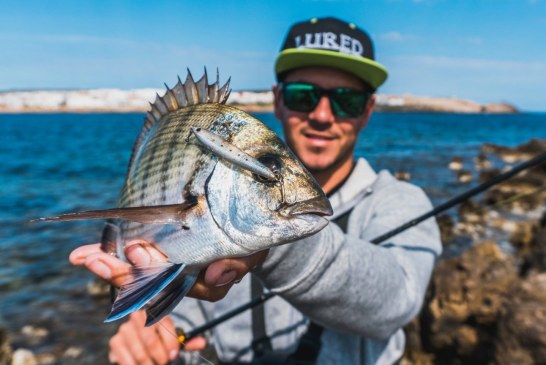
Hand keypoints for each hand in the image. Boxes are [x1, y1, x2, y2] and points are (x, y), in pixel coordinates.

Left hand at [69, 241, 268, 300]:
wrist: (248, 218)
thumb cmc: (250, 235)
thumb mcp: (251, 248)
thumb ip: (238, 264)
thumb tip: (215, 274)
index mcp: (205, 282)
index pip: (176, 284)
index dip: (153, 272)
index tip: (136, 251)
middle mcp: (184, 278)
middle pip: (149, 283)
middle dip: (119, 272)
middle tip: (93, 260)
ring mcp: (171, 265)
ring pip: (137, 273)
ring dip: (109, 264)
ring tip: (82, 257)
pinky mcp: (162, 250)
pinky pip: (135, 258)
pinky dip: (112, 254)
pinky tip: (87, 253)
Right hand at [107, 310, 205, 364]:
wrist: (136, 342)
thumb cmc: (158, 339)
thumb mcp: (173, 339)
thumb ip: (186, 341)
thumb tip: (203, 343)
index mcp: (154, 310)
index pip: (163, 323)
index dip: (170, 341)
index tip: (175, 355)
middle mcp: (137, 316)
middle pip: (150, 340)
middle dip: (160, 356)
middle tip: (165, 363)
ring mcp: (125, 328)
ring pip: (139, 352)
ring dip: (150, 364)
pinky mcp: (115, 341)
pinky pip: (127, 359)